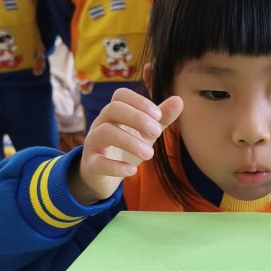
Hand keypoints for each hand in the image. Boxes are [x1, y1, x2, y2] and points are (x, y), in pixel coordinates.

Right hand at [69, 88, 182, 203]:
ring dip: (130, 142)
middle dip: (137, 118)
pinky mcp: (91, 165)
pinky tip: (133, 171)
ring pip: (105, 132)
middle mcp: (101, 124)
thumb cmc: (125, 149)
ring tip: (150, 154)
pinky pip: (99, 162)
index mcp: (114, 114)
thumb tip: (179, 100)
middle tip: (157, 132)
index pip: (121, 95)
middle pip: (112, 108)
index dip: (140, 101)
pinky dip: (116, 167)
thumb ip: (161, 119)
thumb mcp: (145, 133)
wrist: (103, 176)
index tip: (158, 116)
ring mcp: (93, 143)